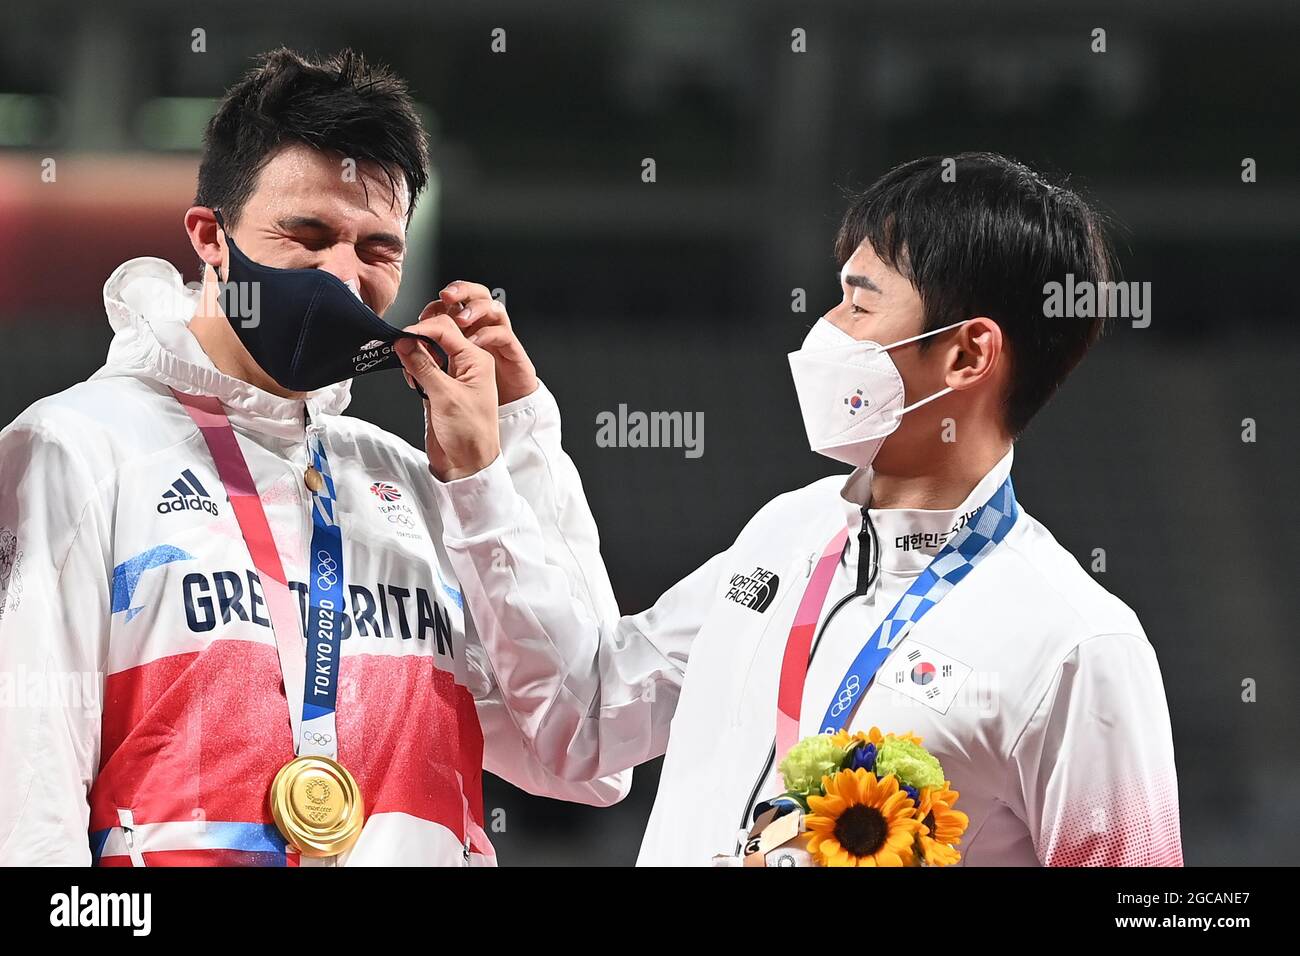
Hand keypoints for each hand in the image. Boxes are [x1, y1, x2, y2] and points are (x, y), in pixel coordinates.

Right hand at [396, 306, 500, 481]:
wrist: (468, 464)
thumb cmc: (470, 435)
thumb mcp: (445, 396)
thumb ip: (423, 366)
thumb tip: (405, 342)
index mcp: (477, 360)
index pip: (446, 330)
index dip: (422, 329)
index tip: (401, 336)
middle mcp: (467, 365)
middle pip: (437, 336)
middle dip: (417, 340)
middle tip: (399, 349)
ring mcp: (453, 376)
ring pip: (428, 351)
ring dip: (414, 356)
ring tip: (409, 372)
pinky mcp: (440, 388)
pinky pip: (424, 368)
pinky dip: (414, 370)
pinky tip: (412, 381)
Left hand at [407, 280, 537, 405]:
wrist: (492, 436)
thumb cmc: (466, 417)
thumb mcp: (438, 389)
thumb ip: (422, 364)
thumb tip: (403, 344)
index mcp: (458, 343)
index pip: (445, 316)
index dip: (432, 312)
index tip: (417, 321)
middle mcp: (477, 340)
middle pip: (473, 300)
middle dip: (460, 292)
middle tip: (446, 296)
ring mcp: (496, 343)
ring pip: (492, 309)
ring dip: (476, 309)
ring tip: (462, 319)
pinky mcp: (512, 354)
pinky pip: (503, 334)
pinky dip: (490, 334)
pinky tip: (476, 341)